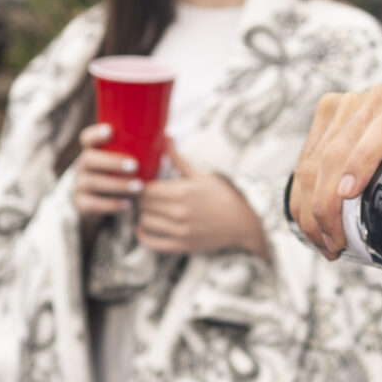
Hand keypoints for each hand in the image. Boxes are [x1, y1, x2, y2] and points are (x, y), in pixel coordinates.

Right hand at [72, 123, 142, 218]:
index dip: (96, 133)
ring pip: (91, 182)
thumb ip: (144, 150)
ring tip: (138, 188)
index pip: (87, 137)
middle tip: (135, 166)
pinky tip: (127, 205)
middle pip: (89, 159)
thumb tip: (169, 136)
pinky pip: (91, 204)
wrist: (108, 202)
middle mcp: (83, 165)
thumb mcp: (131, 160)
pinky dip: (110, 205)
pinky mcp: (82, 203)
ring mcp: (80, 184)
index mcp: (94, 150)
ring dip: (116, 184)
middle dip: (112, 162)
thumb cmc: (125, 174)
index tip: (111, 131)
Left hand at [135, 144, 270, 257]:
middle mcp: (179, 211)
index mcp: (183, 191)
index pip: (146, 188)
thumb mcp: (201, 175)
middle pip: (143, 204)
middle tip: (143, 196)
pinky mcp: (182, 245)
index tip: (141, 183)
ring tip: (148, 210)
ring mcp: (180, 230)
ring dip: (143, 215)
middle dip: (141, 199)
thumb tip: (166, 136)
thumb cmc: (222, 196)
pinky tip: (143, 228)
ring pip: (145, 221)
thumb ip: (178, 159)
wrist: (241, 224)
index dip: (140, 185)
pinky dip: (143, 236)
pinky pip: (152, 244)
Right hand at [289, 85, 381, 259]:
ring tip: (324, 245)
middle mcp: (375, 100)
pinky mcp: (328, 111)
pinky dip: (302, 194)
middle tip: (335, 248)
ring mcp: (347, 103)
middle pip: (336, 152)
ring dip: (308, 207)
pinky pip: (305, 156)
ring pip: (313, 159)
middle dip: (326, 207)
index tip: (349, 198)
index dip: (362, 161)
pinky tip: (310, 223)